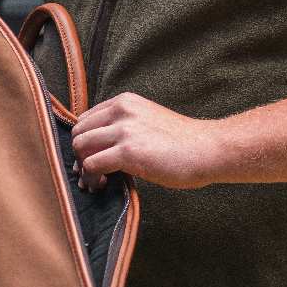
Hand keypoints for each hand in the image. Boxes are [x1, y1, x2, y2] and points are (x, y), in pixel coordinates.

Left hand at [70, 92, 220, 190]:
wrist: (207, 149)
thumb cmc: (182, 141)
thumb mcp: (147, 120)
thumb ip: (124, 126)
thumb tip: (100, 148)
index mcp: (125, 101)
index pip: (86, 119)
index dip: (85, 141)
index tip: (92, 158)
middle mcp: (121, 110)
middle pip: (79, 132)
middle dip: (80, 155)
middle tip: (91, 173)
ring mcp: (123, 130)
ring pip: (80, 147)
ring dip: (83, 168)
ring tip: (96, 182)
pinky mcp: (127, 152)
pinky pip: (91, 165)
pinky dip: (92, 178)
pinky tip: (104, 184)